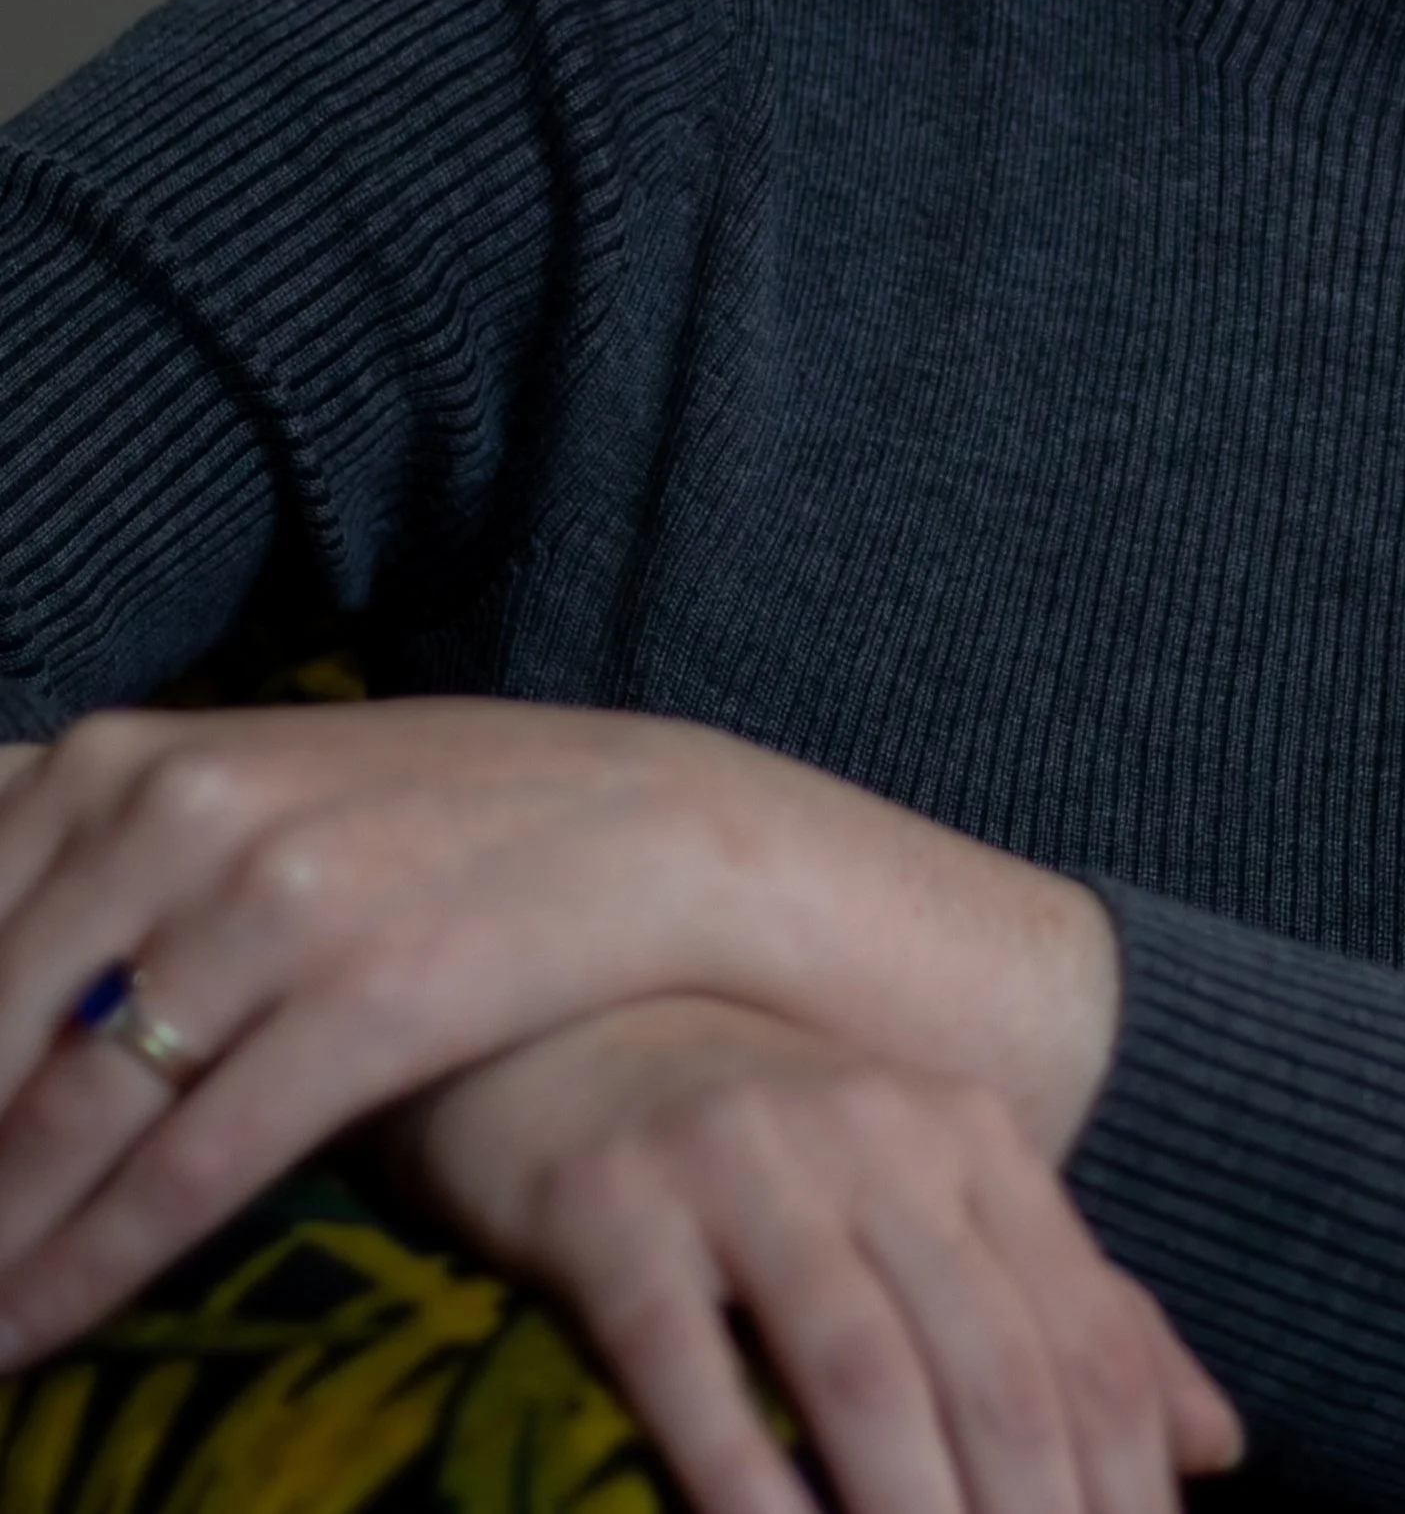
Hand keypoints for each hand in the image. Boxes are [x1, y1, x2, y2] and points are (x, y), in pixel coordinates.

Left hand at [0, 700, 1117, 1359]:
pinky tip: (28, 1334)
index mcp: (132, 756)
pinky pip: (184, 1164)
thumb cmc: (435, 828)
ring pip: (55, 1113)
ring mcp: (273, 897)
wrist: (656, 828)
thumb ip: (99, 859)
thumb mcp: (254, 792)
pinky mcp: (362, 995)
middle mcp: (181, 807)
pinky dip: (87, 1268)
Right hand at [394, 1000, 1243, 1513]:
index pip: (1087, 1339)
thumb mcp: (935, 1192)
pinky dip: (742, 1485)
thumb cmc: (769, 1138)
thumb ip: (1071, 1307)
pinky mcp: (614, 1208)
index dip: (1129, 1487)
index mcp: (972, 1137)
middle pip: (993, 1368)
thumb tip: (1220, 1445)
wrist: (560, 1010)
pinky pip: (688, 1366)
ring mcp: (742, 1163)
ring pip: (860, 1372)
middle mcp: (876, 1135)